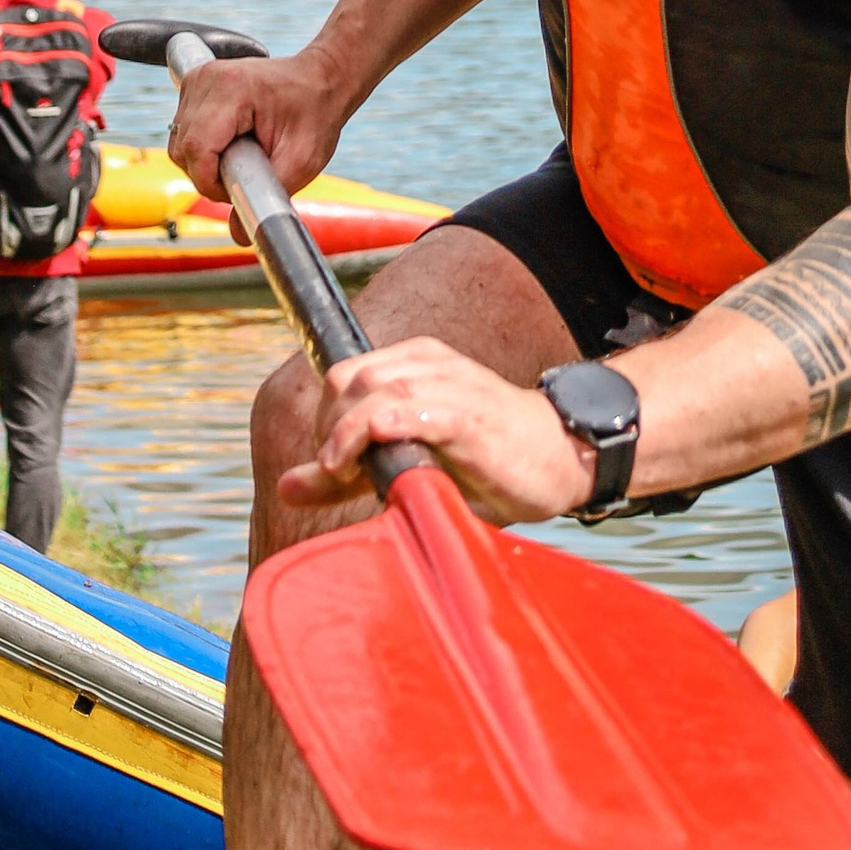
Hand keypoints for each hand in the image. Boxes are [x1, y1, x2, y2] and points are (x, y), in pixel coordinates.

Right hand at [168, 41, 349, 204]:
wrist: (319, 80)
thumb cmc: (315, 114)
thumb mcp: (302, 162)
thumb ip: (269, 198)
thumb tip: (239, 235)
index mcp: (232, 89)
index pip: (196, 150)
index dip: (211, 182)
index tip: (241, 187)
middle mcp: (207, 79)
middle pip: (182, 150)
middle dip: (210, 175)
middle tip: (249, 172)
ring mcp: (198, 78)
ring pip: (178, 144)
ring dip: (206, 162)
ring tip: (244, 155)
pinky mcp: (195, 85)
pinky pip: (183, 132)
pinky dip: (203, 147)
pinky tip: (232, 141)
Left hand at [280, 336, 594, 524]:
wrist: (562, 457)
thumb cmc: (488, 463)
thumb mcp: (410, 465)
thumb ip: (351, 471)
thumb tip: (287, 486)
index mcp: (416, 363)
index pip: (344, 374)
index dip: (324, 418)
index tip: (331, 462)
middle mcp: (430, 364)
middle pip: (349, 378)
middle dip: (329, 427)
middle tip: (340, 471)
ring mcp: (451, 385)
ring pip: (374, 388)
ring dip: (345, 432)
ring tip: (344, 470)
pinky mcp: (470, 415)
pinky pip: (413, 408)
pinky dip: (378, 428)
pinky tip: (366, 458)